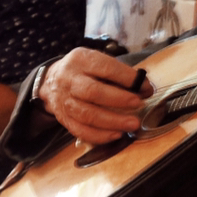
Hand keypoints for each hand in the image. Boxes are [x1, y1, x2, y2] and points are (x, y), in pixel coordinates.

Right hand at [38, 47, 152, 145]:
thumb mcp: (96, 61)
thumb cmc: (82, 70)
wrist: (50, 81)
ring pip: (87, 114)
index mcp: (81, 60)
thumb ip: (119, 73)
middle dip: (119, 99)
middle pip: (93, 92)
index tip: (145, 87)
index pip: (105, 68)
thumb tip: (145, 89)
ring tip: (132, 124)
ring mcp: (65, 101)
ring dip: (112, 121)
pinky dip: (100, 135)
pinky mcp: (64, 119)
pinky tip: (116, 135)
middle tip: (138, 104)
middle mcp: (70, 80)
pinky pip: (81, 131)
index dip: (127, 78)